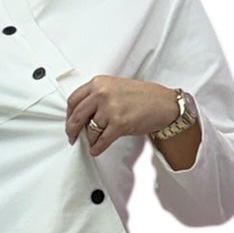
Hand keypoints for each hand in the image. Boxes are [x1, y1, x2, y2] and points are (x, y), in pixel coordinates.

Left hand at [64, 77, 183, 156]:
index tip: (69, 121)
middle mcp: (102, 94)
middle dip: (72, 129)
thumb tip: (83, 113)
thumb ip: (98, 96)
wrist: (164, 103)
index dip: (69, 114)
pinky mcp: (119, 125)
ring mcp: (110, 110)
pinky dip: (97, 148)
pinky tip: (96, 149)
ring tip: (92, 142)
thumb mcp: (116, 87)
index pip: (74, 100)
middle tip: (72, 136)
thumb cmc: (144, 95)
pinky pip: (101, 141)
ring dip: (90, 139)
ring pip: (90, 130)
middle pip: (76, 116)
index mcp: (99, 83)